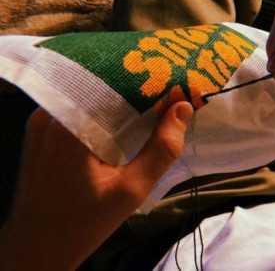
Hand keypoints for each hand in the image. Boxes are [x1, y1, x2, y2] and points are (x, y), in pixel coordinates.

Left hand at [0, 102, 192, 270]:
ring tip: (152, 103)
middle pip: (101, 86)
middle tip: (170, 93)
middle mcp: (50, 114)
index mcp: (70, 125)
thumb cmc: (83, 223)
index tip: (177, 83)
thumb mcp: (132, 190)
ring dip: (120, 99)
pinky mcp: (40, 131)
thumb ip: (161, 149)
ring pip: (90, 97)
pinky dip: (103, 111)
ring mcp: (41, 121)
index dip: (149, 80)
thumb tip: (183, 108)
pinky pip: (78, 109)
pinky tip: (124, 121)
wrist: (36, 248)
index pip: (116, 83)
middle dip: (137, 88)